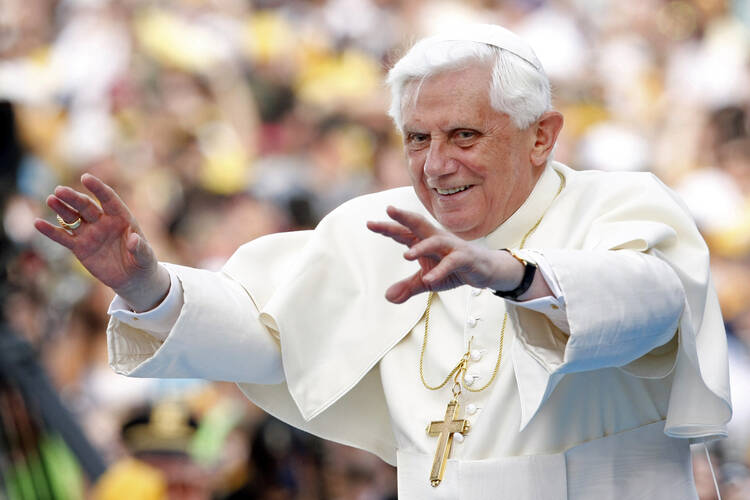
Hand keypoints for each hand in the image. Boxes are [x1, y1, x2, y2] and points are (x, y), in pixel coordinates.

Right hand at [34, 174, 169, 311]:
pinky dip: (51, 232)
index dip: (97, 188)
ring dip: (61, 209)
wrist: (131, 278)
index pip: (108, 199)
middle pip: (86, 206)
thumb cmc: (142, 262)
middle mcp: (103, 222)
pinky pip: (63, 238)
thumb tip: (134, 239)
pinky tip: (38, 223)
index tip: (85, 178)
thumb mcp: (145, 257)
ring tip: (51, 199)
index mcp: (121, 218)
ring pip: (73, 218)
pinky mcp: (80, 248)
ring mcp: (90, 234)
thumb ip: (141, 248)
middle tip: (59, 190)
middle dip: (74, 198)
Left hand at [367, 206, 523, 303]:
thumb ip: (408, 287)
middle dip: (403, 217)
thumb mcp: (427, 280)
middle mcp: (436, 238)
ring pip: (434, 241)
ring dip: (420, 248)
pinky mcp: (465, 258)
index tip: (369, 223)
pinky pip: (451, 262)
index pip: (403, 232)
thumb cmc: (453, 269)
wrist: (484, 270)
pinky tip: (429, 279)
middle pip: (418, 224)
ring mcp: (451, 246)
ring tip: (406, 256)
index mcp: (424, 240)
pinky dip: (440, 270)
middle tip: (388, 210)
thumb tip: (388, 297)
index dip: (387, 227)